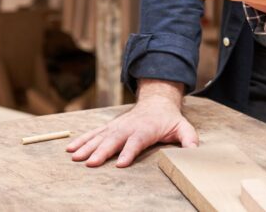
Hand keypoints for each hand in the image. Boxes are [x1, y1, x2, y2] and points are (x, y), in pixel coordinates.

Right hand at [66, 79, 196, 166]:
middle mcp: (129, 127)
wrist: (156, 101)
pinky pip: (94, 133)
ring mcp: (117, 126)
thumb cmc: (169, 120)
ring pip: (100, 136)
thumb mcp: (183, 128)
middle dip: (101, 151)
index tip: (120, 163)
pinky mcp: (110, 127)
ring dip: (86, 146)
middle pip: (114, 140)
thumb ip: (189, 140)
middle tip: (89, 163)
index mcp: (146, 129)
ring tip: (75, 157)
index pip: (137, 141)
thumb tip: (194, 152)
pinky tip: (70, 149)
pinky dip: (81, 140)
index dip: (129, 151)